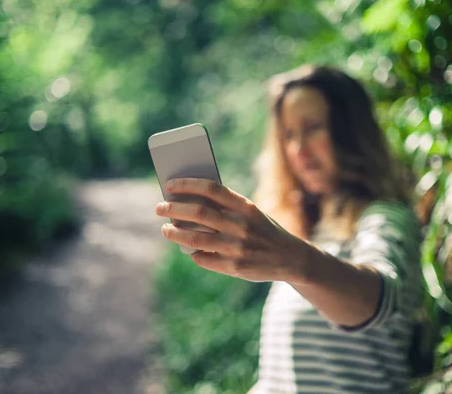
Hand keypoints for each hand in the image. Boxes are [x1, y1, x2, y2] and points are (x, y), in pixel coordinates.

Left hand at [155, 178, 307, 282]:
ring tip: (165, 229)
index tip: (169, 185)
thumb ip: (225, 208)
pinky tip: (188, 249)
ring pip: (195, 238)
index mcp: (246, 206)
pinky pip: (203, 259)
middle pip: (198, 212)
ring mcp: (238, 248)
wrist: (291, 258)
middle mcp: (241, 225)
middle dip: (173, 208)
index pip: (211, 188)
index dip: (187, 184)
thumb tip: (187, 204)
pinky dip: (193, 253)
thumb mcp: (252, 213)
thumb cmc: (264, 230)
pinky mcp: (235, 268)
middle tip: (159, 207)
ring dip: (175, 232)